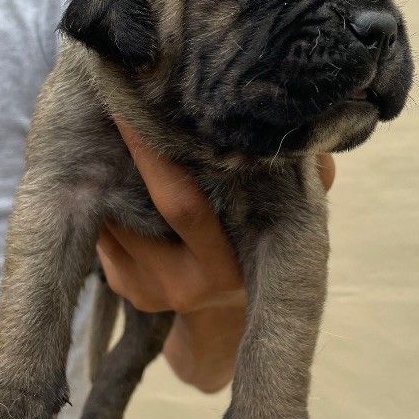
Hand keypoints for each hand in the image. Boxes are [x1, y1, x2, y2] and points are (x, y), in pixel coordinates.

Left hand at [96, 118, 335, 390]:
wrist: (230, 317)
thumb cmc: (267, 243)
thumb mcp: (292, 218)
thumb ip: (310, 181)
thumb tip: (314, 147)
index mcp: (227, 270)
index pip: (183, 207)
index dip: (156, 158)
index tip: (137, 109)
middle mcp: (183, 286)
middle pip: (136, 213)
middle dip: (123, 158)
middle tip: (111, 102)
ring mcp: (148, 292)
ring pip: (113, 221)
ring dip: (107, 177)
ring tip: (108, 127)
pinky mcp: (124, 289)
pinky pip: (104, 233)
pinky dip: (105, 199)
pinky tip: (109, 168)